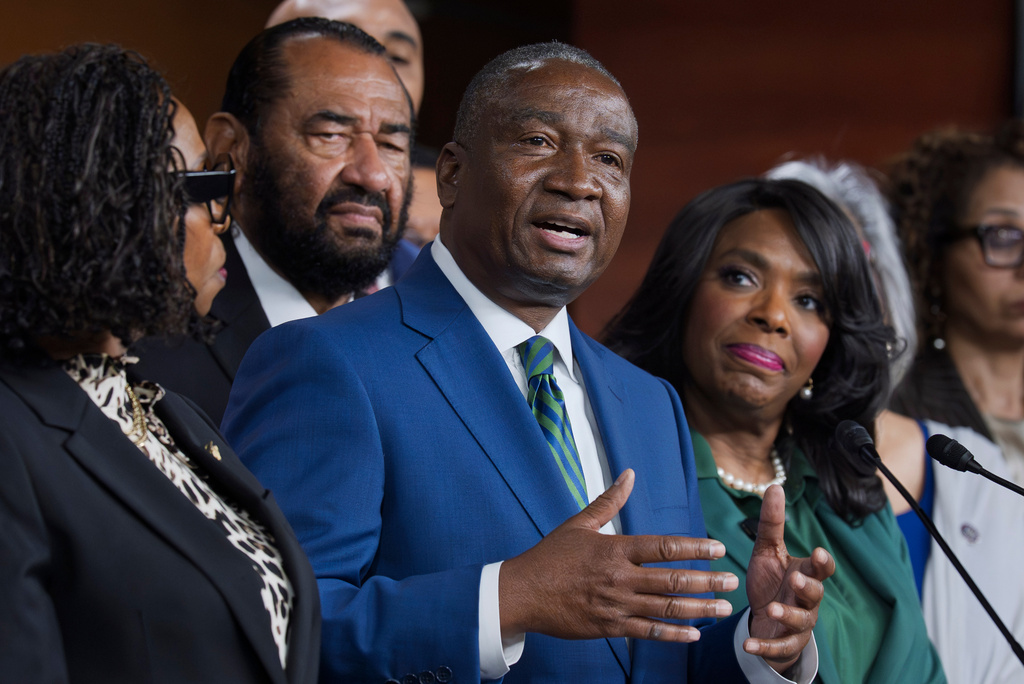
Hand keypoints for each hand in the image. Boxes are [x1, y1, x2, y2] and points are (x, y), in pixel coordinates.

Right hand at [499, 469, 738, 641]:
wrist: (522, 593)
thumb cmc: (550, 556)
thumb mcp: (578, 524)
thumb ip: (608, 501)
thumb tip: (629, 474)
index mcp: (614, 549)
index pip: (663, 547)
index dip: (695, 548)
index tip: (718, 549)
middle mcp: (619, 578)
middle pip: (671, 580)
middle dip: (707, 581)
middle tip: (732, 581)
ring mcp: (615, 605)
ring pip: (665, 609)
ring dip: (698, 608)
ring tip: (724, 608)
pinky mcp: (609, 628)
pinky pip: (647, 632)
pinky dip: (673, 634)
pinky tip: (694, 634)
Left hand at [744, 484, 834, 672]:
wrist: (765, 618)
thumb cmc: (771, 580)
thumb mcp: (767, 551)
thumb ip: (771, 523)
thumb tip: (774, 486)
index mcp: (806, 574)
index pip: (821, 568)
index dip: (823, 562)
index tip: (818, 552)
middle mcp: (807, 599)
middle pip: (816, 594)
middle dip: (808, 587)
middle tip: (797, 578)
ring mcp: (798, 622)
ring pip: (801, 621)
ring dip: (789, 615)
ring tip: (774, 609)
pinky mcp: (785, 643)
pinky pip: (779, 647)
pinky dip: (765, 647)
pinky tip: (749, 645)